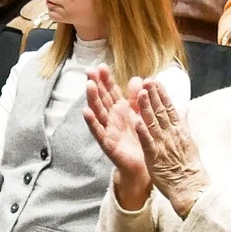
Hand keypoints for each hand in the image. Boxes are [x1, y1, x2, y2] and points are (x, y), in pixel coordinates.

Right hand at [84, 66, 149, 207]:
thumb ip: (137, 98)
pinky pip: (99, 132)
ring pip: (98, 112)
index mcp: (121, 111)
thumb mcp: (140, 115)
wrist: (144, 165)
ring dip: (92, 99)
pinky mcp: (107, 144)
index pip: (111, 92)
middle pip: (102, 99)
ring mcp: (108, 131)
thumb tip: (138, 78)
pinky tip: (86, 112)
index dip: (106, 79)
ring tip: (88, 85)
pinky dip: (92, 122)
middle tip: (89, 70)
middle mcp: (112, 119)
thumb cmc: (140, 139)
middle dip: (96, 85)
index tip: (100, 66)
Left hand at [134, 79, 205, 216]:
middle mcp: (171, 135)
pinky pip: (147, 142)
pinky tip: (136, 120)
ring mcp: (163, 145)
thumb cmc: (188, 166)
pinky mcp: (155, 157)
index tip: (155, 81)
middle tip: (146, 80)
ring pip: (153, 123)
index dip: (162, 94)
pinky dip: (142, 131)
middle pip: (161, 111)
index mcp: (179, 130)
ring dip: (146, 108)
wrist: (190, 187)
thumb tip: (184, 108)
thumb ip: (183, 124)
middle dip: (153, 95)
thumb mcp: (188, 141)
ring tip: (139, 93)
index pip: (169, 108)